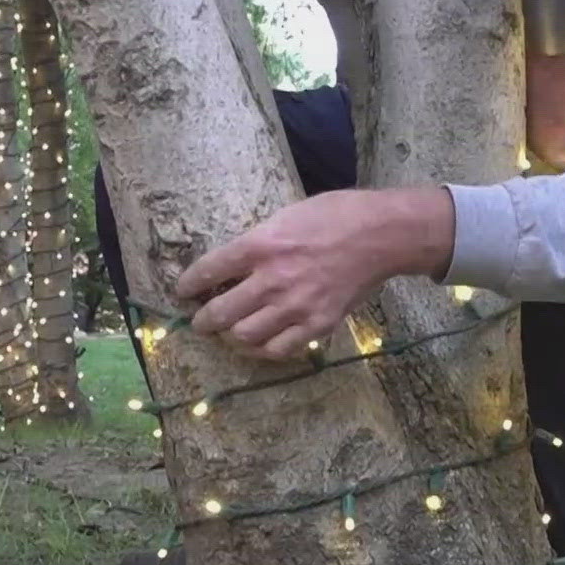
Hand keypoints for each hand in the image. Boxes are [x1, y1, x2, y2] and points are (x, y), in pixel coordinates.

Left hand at [176, 188, 454, 360]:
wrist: (381, 234)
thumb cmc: (335, 215)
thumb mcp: (286, 215)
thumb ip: (258, 242)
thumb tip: (233, 264)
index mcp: (261, 244)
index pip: (209, 270)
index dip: (189, 285)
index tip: (183, 292)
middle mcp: (273, 278)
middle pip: (220, 313)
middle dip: (204, 321)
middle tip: (202, 322)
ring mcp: (295, 305)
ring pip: (245, 336)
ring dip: (232, 336)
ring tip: (232, 332)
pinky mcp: (318, 324)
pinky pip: (279, 350)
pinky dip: (264, 349)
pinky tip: (262, 341)